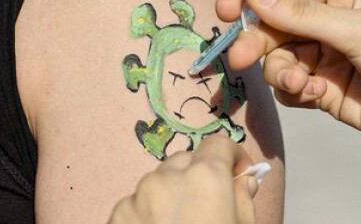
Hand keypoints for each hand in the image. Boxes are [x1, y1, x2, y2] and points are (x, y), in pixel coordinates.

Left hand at [108, 134, 260, 223]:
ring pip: (159, 182)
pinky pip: (136, 203)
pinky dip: (147, 213)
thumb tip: (244, 182)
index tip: (240, 176)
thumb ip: (244, 201)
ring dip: (171, 195)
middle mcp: (167, 179)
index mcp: (205, 178)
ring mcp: (137, 197)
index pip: (219, 145)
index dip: (233, 159)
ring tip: (181, 222)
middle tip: (208, 206)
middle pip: (186, 162)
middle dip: (199, 176)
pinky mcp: (117, 215)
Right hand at [218, 0, 360, 164]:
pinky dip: (293, 90)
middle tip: (239, 59)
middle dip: (259, 41)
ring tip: (298, 85)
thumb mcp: (358, 30)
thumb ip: (302, 14)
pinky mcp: (326, 88)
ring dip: (280, 70)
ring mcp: (329, 54)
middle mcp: (335, 17)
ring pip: (280, 55)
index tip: (224, 12)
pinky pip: (291, 84)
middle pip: (277, 22)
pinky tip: (312, 96)